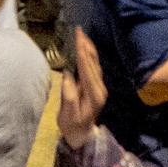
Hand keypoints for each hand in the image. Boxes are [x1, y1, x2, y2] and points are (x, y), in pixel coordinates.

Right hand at [60, 29, 107, 146]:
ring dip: (89, 48)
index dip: (82, 52)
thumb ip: (68, 94)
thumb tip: (68, 74)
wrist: (82, 136)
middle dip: (86, 46)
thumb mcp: (67, 114)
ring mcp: (99, 87)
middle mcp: (99, 88)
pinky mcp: (96, 87)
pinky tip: (85, 48)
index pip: (87, 69)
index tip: (77, 38)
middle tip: (79, 30)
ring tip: (82, 35)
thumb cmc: (72, 126)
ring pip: (95, 63)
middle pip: (93, 63)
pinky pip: (93, 67)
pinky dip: (89, 55)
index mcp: (93, 94)